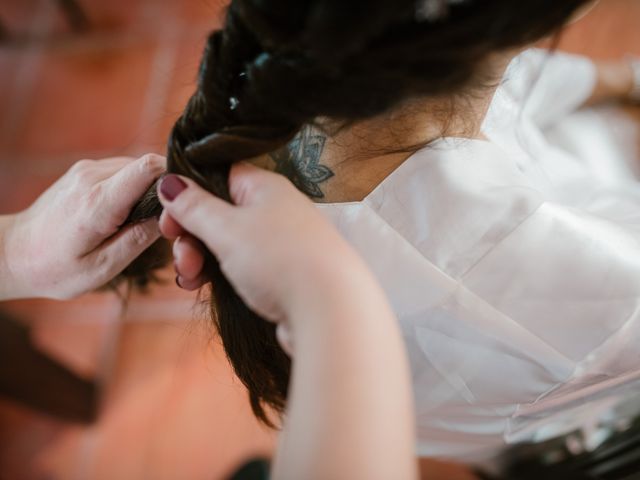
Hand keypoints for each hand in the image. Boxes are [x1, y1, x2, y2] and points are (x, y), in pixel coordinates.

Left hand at [1, 154, 164, 299]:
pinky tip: (125, 214)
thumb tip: (170, 215)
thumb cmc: (55, 269)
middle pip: (150, 167)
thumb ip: (138, 239)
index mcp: (98, 202)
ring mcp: (87, 168)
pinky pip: (125, 171)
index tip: (183, 205)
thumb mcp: (102, 268)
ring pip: (139, 168)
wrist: (13, 253)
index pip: (149, 168)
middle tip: (162, 224)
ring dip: (149, 191)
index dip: (175, 180)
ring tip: (140, 222)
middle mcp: (92, 176)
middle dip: (164, 192)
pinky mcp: (86, 169)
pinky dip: (134, 189)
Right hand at [157, 162, 364, 323]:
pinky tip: (204, 289)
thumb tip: (170, 181)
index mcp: (266, 188)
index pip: (219, 177)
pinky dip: (222, 275)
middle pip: (220, 214)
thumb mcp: (226, 229)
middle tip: (182, 259)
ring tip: (190, 280)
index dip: (189, 196)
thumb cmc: (279, 260)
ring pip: (229, 244)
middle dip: (192, 237)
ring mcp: (282, 244)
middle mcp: (276, 211)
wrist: (329, 310)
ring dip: (202, 259)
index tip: (169, 222)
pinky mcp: (284, 274)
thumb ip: (194, 206)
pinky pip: (244, 267)